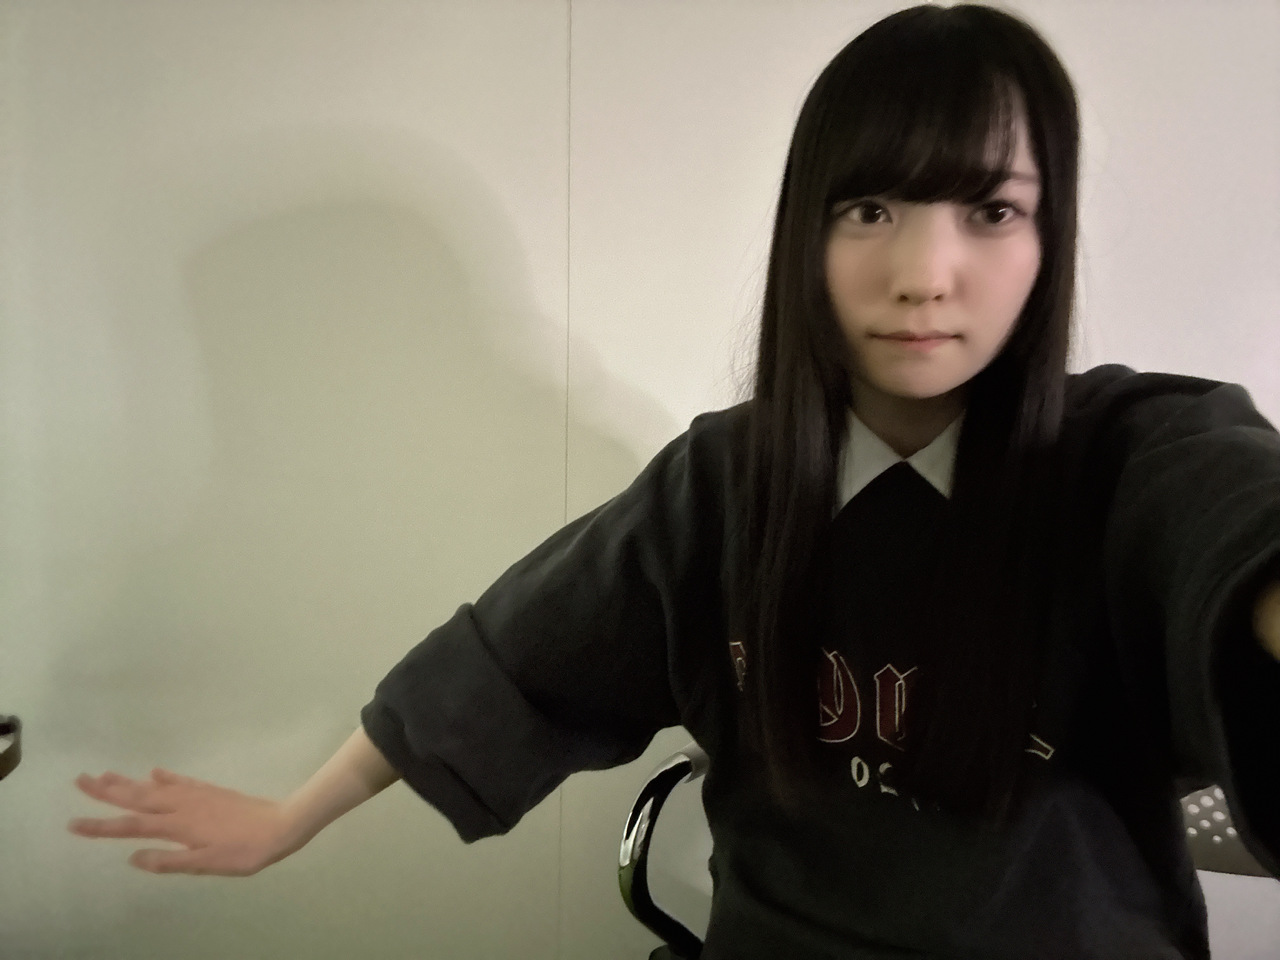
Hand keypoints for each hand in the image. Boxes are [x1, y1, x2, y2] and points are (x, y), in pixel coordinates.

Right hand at [68, 767, 307, 875]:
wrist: (281, 825)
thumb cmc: (244, 851)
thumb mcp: (205, 864)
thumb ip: (169, 861)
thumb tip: (132, 858)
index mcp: (177, 825)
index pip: (130, 826)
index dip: (101, 826)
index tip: (73, 823)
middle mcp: (182, 805)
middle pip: (137, 797)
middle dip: (107, 790)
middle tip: (79, 779)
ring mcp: (196, 795)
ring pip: (155, 786)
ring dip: (129, 781)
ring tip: (105, 774)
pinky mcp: (211, 791)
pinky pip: (181, 781)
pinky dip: (165, 776)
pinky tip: (155, 771)